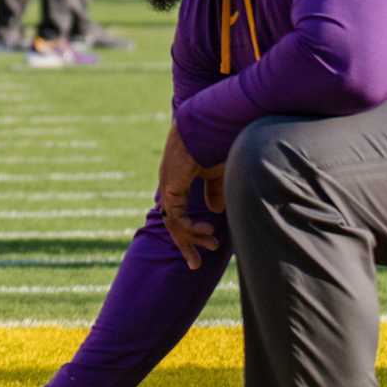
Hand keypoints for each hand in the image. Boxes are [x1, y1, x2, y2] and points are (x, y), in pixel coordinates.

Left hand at [156, 122, 222, 271]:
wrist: (208, 123)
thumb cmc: (215, 142)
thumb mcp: (218, 172)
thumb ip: (215, 191)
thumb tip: (215, 211)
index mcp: (178, 180)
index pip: (178, 210)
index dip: (189, 228)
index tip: (206, 240)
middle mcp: (170, 185)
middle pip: (172, 221)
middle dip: (185, 243)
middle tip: (196, 264)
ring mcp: (168, 186)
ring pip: (173, 223)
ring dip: (192, 239)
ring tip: (212, 245)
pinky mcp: (171, 188)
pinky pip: (176, 217)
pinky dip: (191, 228)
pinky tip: (209, 231)